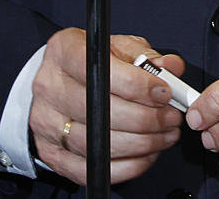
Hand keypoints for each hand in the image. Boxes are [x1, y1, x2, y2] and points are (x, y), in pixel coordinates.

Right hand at [29, 29, 185, 185]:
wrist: (57, 83)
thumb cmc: (90, 64)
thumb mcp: (117, 48)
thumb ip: (146, 56)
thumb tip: (171, 67)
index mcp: (65, 51)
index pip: (100, 71)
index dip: (136, 85)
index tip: (163, 92)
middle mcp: (50, 87)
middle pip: (101, 110)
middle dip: (145, 118)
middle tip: (170, 117)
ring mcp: (47, 123)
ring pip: (98, 143)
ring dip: (141, 143)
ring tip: (164, 135)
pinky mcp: (52, 154)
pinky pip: (92, 169)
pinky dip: (126, 166)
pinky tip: (145, 154)